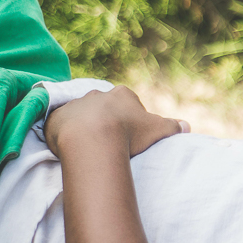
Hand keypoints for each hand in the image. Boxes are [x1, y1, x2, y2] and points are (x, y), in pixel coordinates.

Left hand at [44, 85, 188, 158]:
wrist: (91, 140)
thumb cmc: (128, 134)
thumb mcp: (158, 130)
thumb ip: (174, 127)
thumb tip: (186, 126)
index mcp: (122, 95)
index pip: (127, 103)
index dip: (130, 120)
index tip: (130, 136)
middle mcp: (97, 94)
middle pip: (103, 107)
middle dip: (106, 121)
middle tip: (109, 142)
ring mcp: (75, 104)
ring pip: (81, 115)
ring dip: (84, 128)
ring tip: (89, 148)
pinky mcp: (56, 117)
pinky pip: (61, 124)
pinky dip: (65, 134)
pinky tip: (72, 148)